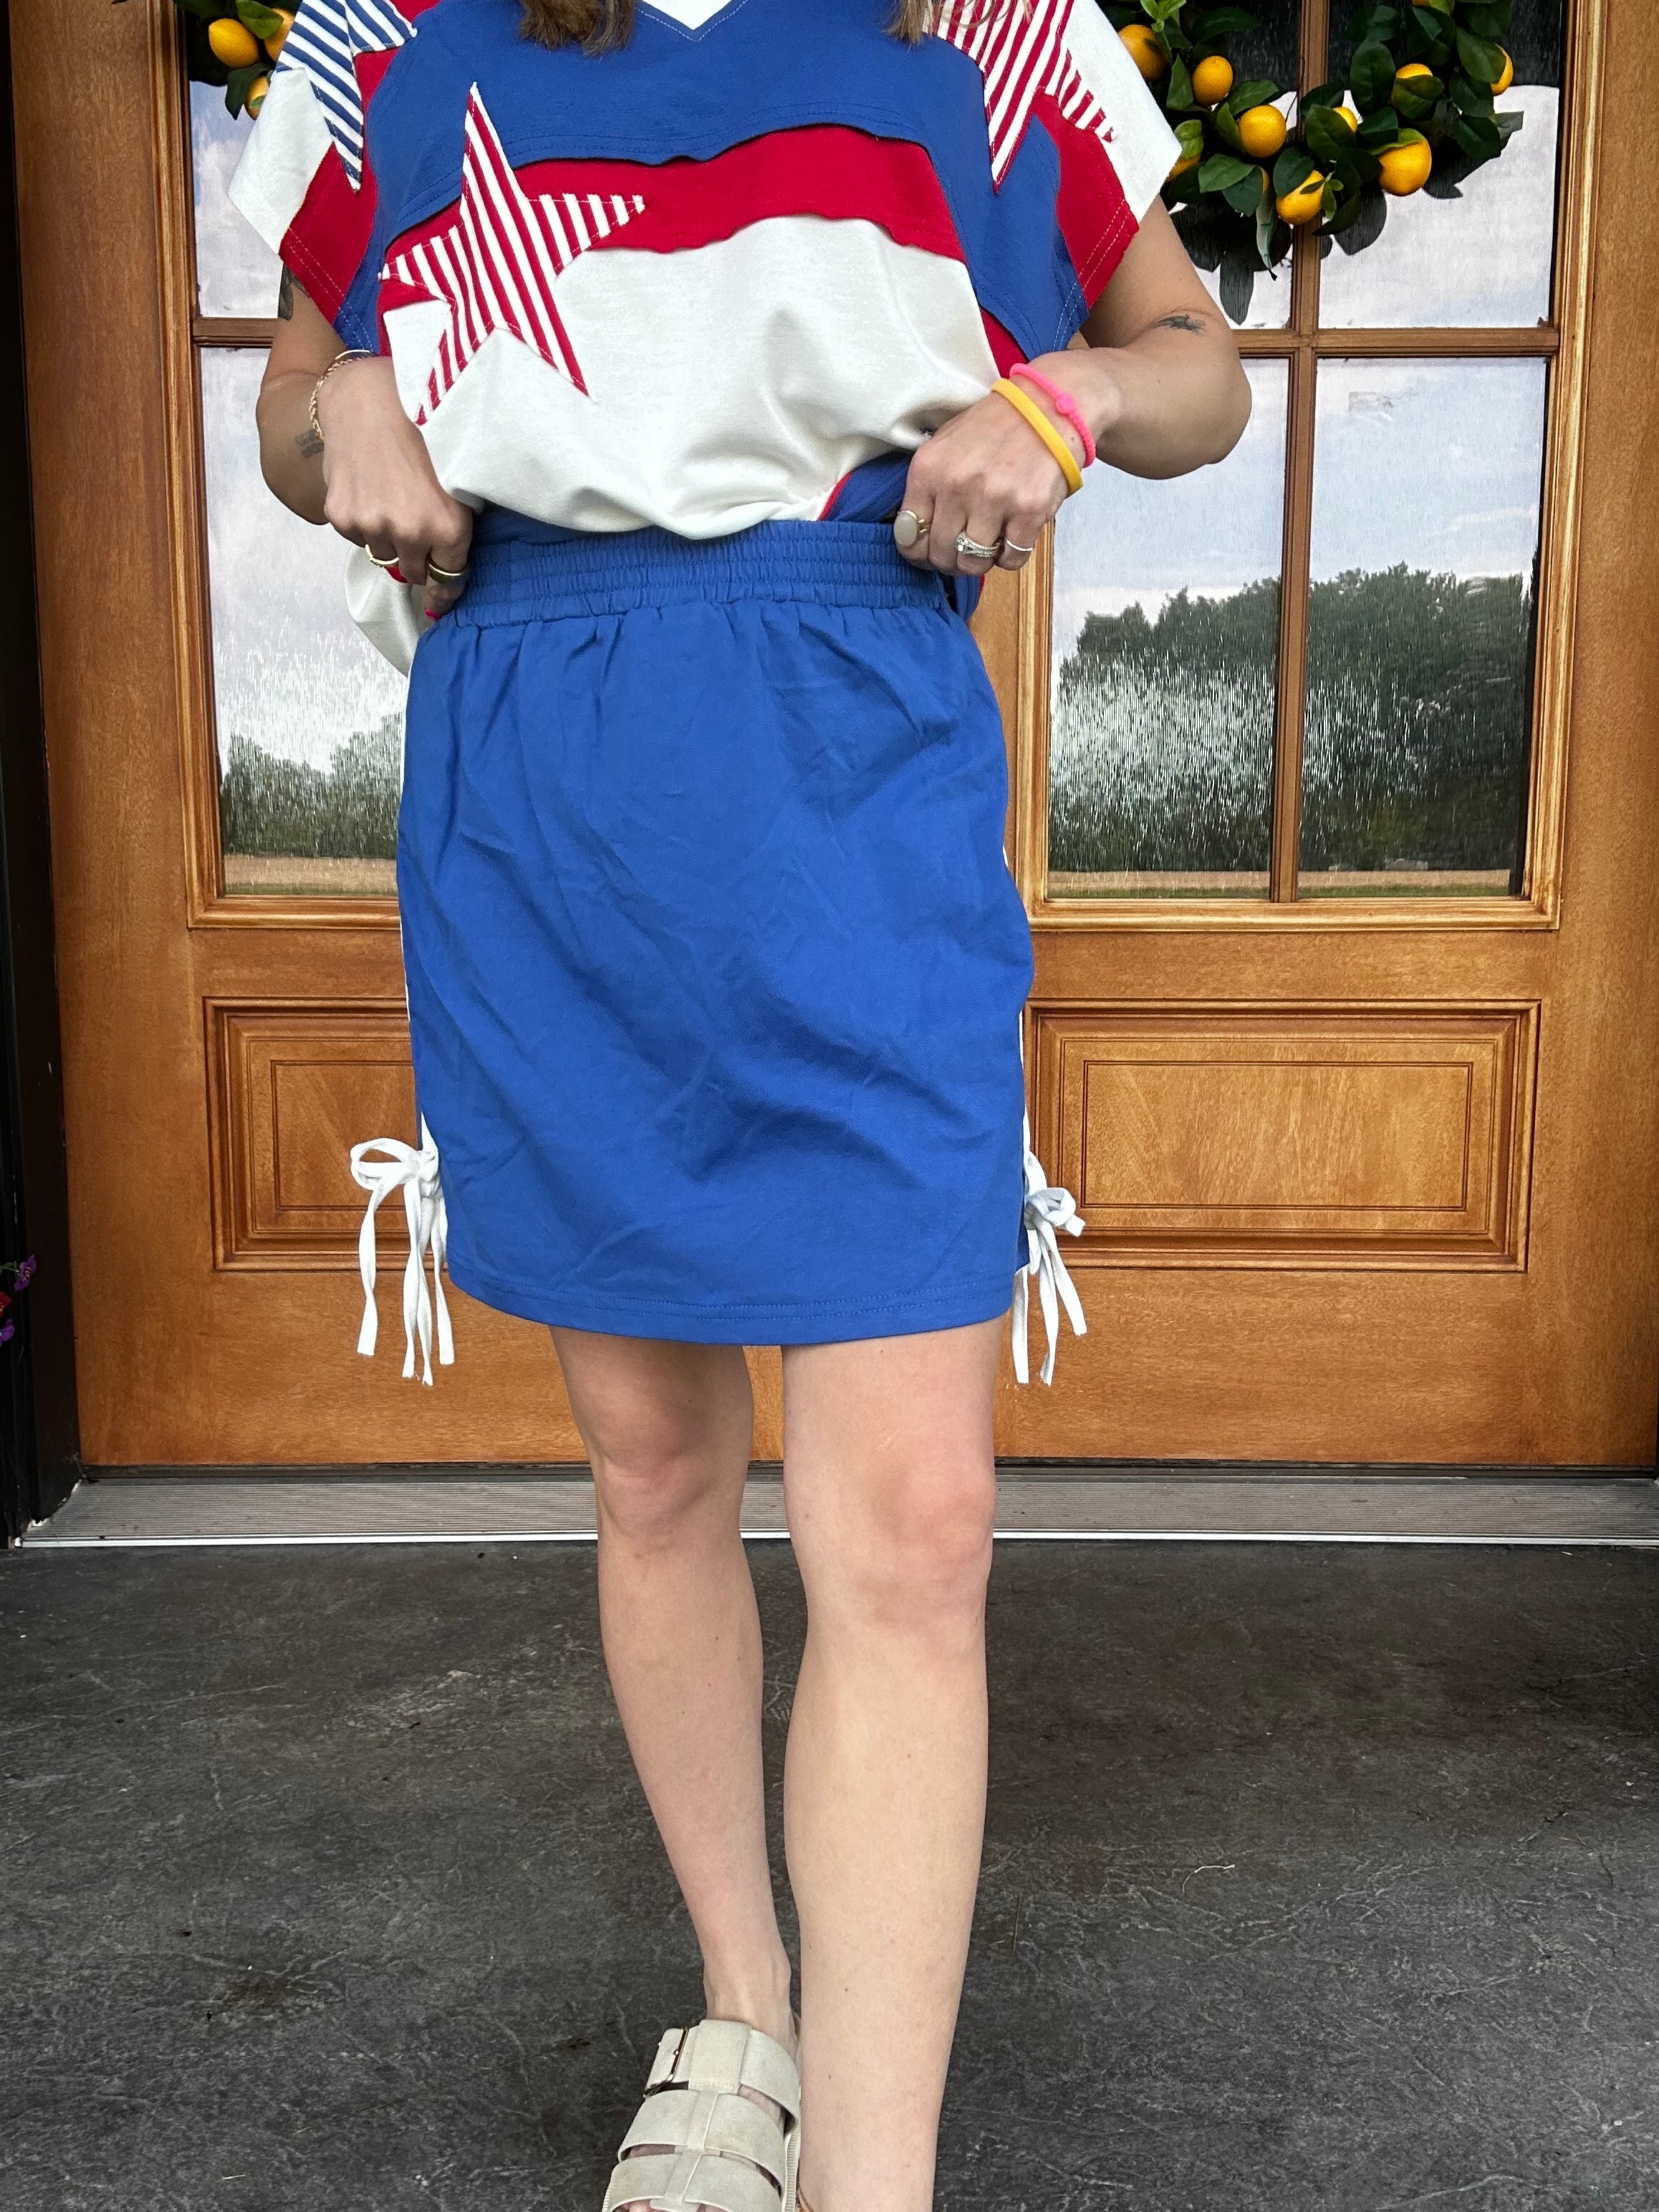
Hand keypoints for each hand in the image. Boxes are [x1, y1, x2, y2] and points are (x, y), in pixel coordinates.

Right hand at [314, 356, 473, 618]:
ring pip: (383, 555)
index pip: (449, 580)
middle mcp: (411, 533)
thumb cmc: (426, 425)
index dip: (447, 588)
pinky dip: (362, 521)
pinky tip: (368, 486)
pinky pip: (356, 536)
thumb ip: (460, 519)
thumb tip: (454, 561)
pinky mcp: (342, 516)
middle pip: (414, 572)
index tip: (444, 596)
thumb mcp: (462, 473)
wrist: (369, 394)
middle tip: (417, 527)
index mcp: (448, 527)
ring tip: (390, 496)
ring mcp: (373, 526)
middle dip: (418, 557)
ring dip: (388, 537)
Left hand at [893, 352, 1114, 576]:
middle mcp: (957, 485)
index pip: (909, 536)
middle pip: (941, 554)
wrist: (1047, 407)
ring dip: (980, 561)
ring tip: (988, 542)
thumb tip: (913, 535)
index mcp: (929, 469)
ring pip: (973, 563)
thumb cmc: (992, 429)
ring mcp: (994, 499)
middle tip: (961, 551)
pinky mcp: (1029, 511)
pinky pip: (1011, 559)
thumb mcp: (944, 446)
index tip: (928, 553)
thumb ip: (926, 488)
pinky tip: (1012, 536)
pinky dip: (1010, 556)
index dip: (918, 552)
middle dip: (949, 560)